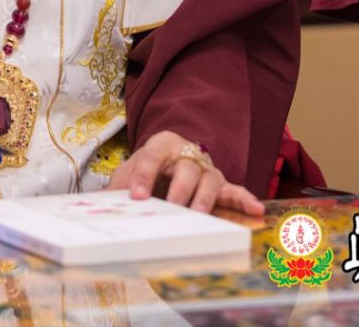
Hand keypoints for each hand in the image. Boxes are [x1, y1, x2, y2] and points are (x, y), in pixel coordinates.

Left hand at [106, 130, 262, 215]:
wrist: (161, 164)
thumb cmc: (144, 170)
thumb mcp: (126, 173)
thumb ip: (117, 186)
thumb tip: (102, 206)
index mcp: (161, 144)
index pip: (152, 156)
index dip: (144, 175)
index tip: (137, 196)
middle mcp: (187, 152)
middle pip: (186, 167)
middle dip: (179, 189)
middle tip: (172, 207)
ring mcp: (205, 168)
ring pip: (209, 181)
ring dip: (204, 199)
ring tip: (198, 215)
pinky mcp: (219, 184)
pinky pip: (233, 191)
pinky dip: (245, 199)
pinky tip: (256, 209)